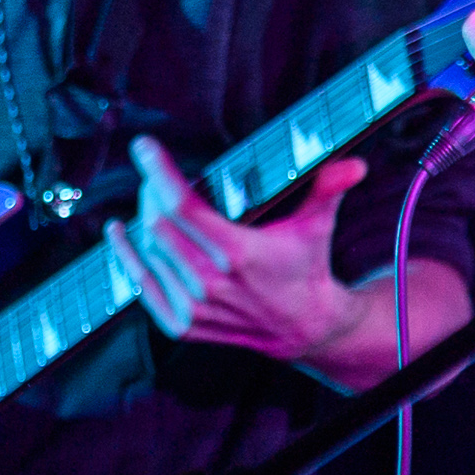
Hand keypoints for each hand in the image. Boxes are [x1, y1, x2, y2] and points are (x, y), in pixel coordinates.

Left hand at [107, 140, 393, 370]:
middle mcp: (211, 282)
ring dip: (140, 221)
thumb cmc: (307, 266)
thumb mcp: (318, 224)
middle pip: (157, 225)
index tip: (144, 147)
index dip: (157, 172)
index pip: (182, 205)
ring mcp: (194, 306)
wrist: (306, 327)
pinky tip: (120, 236)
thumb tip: (354, 164)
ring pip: (147, 253)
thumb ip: (329, 189)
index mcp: (239, 252)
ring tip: (144, 198)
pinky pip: (142, 286)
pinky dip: (128, 259)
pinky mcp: (183, 324)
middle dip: (149, 192)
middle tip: (152, 174)